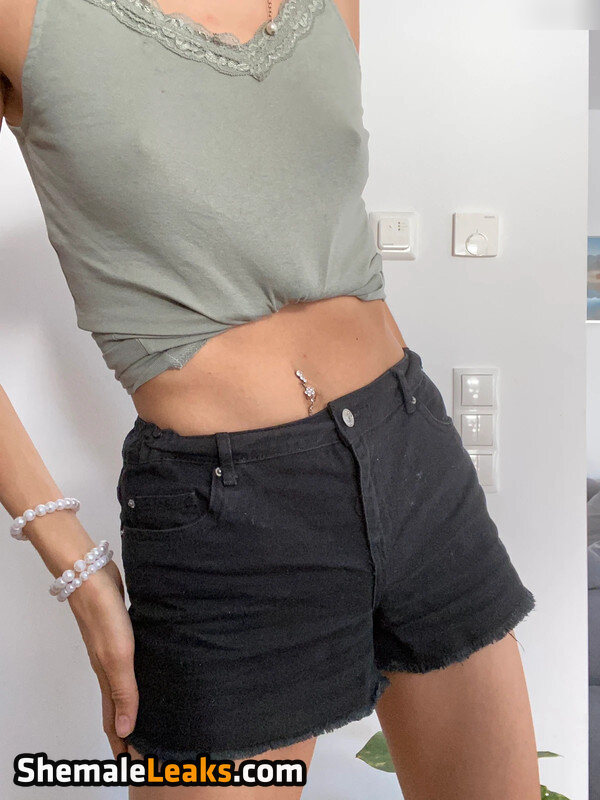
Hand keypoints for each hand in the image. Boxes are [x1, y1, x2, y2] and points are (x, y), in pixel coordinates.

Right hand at [68, 560, 137, 757]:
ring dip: (134, 702)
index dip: (122, 745)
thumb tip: (125, 730)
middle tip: (144, 748)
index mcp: (107, 677)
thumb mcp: (117, 656)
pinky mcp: (123, 631)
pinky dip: (139, 676)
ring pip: (125, 684)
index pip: (113, 721)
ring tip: (150, 715)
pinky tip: (151, 671)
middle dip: (128, 730)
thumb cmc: (105, 614)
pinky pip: (132, 662)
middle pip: (118, 706)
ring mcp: (115, 648)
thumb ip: (123, 691)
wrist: (92, 575)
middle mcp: (109, 666)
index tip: (132, 766)